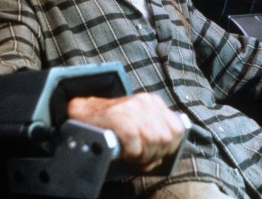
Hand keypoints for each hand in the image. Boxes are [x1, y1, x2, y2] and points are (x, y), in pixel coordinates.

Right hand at [67, 93, 184, 172]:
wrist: (84, 115)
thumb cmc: (113, 127)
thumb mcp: (139, 126)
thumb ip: (156, 135)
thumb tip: (166, 156)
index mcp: (154, 103)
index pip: (177, 129)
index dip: (170, 148)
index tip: (157, 156)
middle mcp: (146, 101)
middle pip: (165, 137)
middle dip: (154, 155)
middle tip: (140, 160)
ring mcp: (132, 106)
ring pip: (152, 139)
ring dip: (142, 156)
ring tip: (132, 157)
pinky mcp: (117, 114)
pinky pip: (133, 139)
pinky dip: (130, 152)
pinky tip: (123, 153)